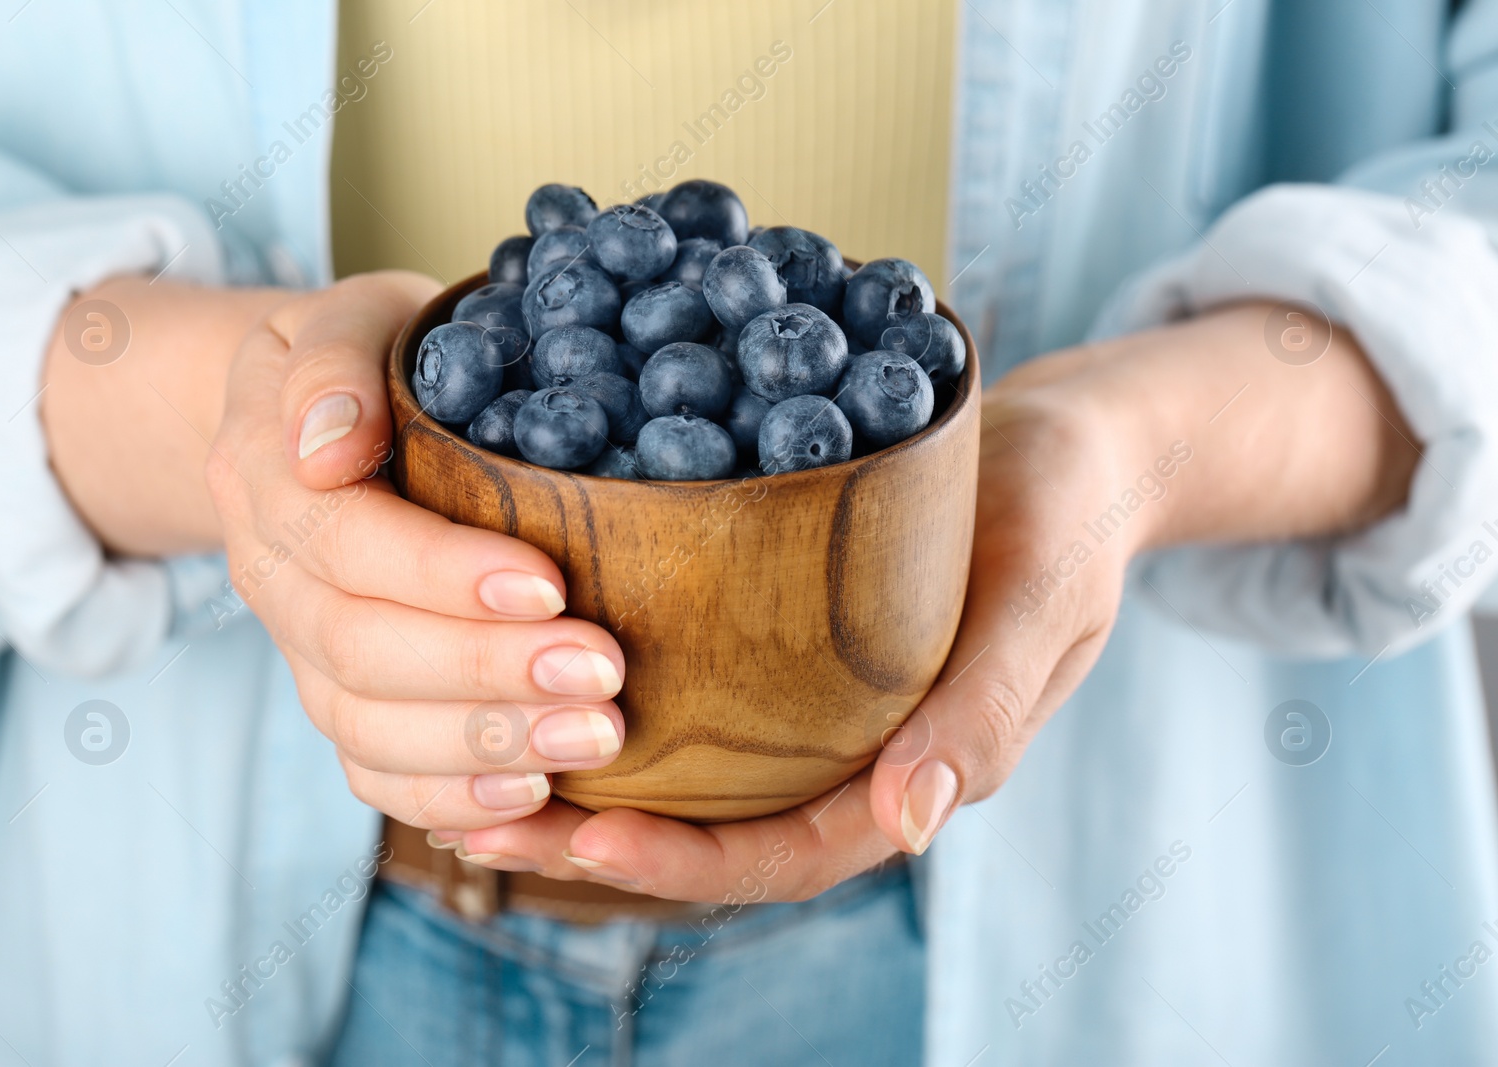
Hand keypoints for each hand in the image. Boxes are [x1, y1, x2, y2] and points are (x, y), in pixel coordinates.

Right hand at [205, 271, 629, 834]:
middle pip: (361, 651)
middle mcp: (273, 581)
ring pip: (368, 729)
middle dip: (486, 672)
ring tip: (594, 741)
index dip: (443, 574)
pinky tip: (532, 796)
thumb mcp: (345, 319)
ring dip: (483, 746)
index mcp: (267, 480)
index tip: (551, 582)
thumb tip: (326, 447)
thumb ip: (332, 367)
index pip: (348, 543)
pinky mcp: (340, 700)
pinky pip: (373, 774)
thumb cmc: (363, 357)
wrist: (310, 424)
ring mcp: (300, 652)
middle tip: (604, 676)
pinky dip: (448, 798)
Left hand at [453, 302, 1416, 897]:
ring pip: (693, 769)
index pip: (790, 855)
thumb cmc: (1066, 520)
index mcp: (909, 774)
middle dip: (601, 838)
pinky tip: (532, 664)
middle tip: (481, 819)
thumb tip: (909, 824)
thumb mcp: (1041, 601)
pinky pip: (696, 688)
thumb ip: (983, 711)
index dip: (689, 863)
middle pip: (715, 829)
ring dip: (589, 775)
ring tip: (474, 759)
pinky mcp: (784, 641)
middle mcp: (845, 754)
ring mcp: (811, 703)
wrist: (1066, 447)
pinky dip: (616, 692)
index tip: (585, 840)